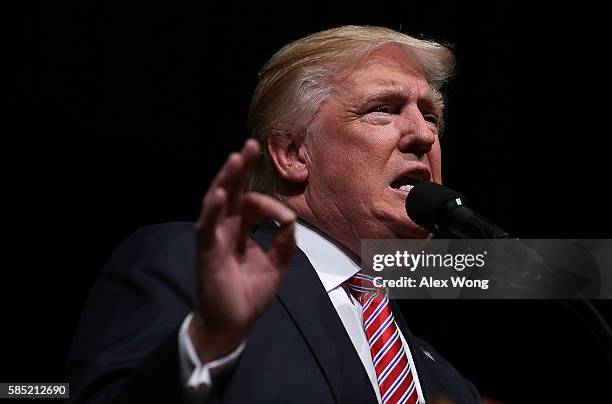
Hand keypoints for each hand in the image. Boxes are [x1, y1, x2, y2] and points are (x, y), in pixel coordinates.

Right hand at [189, 139, 295, 363]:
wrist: (233, 324)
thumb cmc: (249, 295)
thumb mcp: (276, 265)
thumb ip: (284, 242)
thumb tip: (290, 219)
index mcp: (241, 230)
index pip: (253, 204)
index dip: (271, 205)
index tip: (286, 219)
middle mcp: (226, 229)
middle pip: (233, 192)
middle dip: (241, 168)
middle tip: (251, 145)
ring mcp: (215, 238)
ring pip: (218, 202)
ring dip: (226, 179)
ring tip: (235, 158)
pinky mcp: (207, 252)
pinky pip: (208, 228)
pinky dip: (213, 210)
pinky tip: (221, 193)